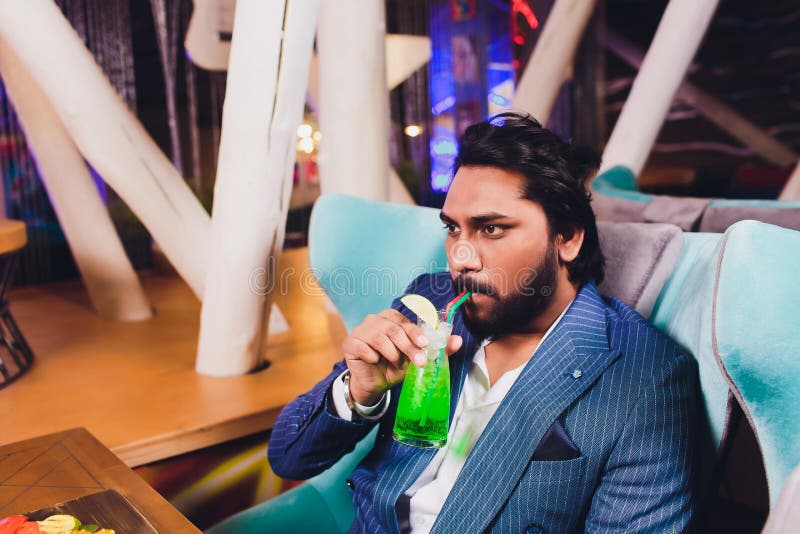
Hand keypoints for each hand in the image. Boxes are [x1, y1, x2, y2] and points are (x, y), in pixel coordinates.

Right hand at [342, 309, 462, 404]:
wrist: (375, 384)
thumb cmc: (395, 367)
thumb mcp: (416, 358)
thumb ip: (436, 349)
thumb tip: (458, 340)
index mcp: (392, 319)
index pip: (404, 321)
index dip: (415, 333)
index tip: (425, 345)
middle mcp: (375, 320)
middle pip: (393, 329)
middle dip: (408, 346)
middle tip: (419, 362)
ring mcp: (361, 330)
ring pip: (379, 336)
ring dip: (391, 352)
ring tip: (396, 362)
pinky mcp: (350, 343)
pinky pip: (362, 346)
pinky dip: (371, 355)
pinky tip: (375, 361)